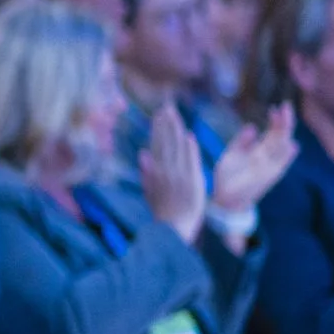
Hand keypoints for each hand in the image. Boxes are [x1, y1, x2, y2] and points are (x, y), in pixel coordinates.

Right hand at [138, 106, 206, 244]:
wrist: (173, 228)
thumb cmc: (163, 213)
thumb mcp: (150, 192)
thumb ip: (147, 173)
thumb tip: (142, 154)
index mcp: (156, 172)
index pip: (157, 144)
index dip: (158, 128)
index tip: (159, 114)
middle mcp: (166, 171)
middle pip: (166, 142)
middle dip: (167, 123)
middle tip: (168, 106)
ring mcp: (178, 176)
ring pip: (177, 149)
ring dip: (176, 131)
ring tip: (176, 115)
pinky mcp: (191, 182)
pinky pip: (190, 162)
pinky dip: (190, 150)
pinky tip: (189, 136)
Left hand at [209, 103, 297, 216]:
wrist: (224, 198)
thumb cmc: (228, 177)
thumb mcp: (232, 154)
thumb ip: (242, 141)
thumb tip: (252, 126)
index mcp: (258, 151)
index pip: (272, 132)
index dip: (275, 120)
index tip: (275, 107)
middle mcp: (267, 157)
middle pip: (280, 136)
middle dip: (284, 121)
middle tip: (286, 105)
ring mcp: (269, 166)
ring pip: (282, 147)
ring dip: (286, 133)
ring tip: (288, 117)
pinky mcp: (268, 177)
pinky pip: (280, 165)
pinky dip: (286, 156)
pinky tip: (292, 145)